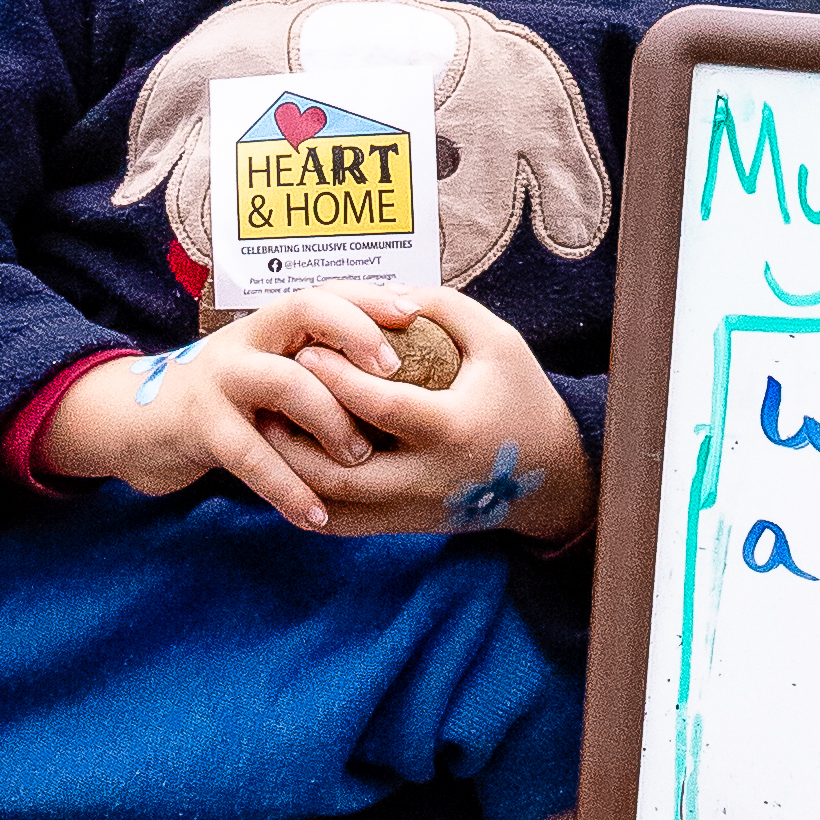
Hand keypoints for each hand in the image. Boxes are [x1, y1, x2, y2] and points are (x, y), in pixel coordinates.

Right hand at [33, 289, 408, 528]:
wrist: (144, 424)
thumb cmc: (231, 401)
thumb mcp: (272, 370)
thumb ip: (320, 366)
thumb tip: (406, 377)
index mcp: (272, 324)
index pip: (325, 289)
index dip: (369, 296)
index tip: (414, 312)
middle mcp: (247, 339)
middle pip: (303, 309)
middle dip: (354, 337)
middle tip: (394, 379)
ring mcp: (221, 379)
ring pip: (283, 380)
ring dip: (329, 418)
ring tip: (360, 457)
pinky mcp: (200, 426)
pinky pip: (251, 456)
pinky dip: (288, 488)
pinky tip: (319, 516)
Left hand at [287, 287, 594, 547]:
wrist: (551, 474)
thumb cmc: (521, 395)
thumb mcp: (498, 341)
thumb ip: (444, 308)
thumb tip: (383, 293)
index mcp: (453, 429)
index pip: (381, 408)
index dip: (338, 379)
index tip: (306, 349)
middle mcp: (429, 478)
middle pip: (344, 470)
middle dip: (298, 433)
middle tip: (273, 394)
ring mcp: (414, 510)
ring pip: (334, 506)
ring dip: (294, 471)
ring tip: (269, 429)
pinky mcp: (405, 525)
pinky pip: (343, 524)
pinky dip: (307, 500)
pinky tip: (288, 465)